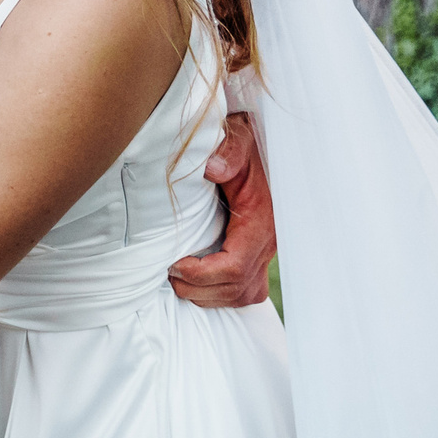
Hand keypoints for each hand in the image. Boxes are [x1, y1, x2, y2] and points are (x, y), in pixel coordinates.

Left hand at [169, 111, 275, 308]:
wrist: (264, 147)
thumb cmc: (248, 146)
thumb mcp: (239, 143)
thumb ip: (227, 155)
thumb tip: (211, 169)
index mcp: (261, 221)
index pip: (235, 267)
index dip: (202, 274)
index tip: (174, 264)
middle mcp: (268, 242)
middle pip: (237, 288)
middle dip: (199, 288)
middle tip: (169, 273)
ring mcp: (267, 251)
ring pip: (244, 294)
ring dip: (209, 295)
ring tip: (179, 279)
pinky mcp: (261, 254)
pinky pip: (247, 288)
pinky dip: (222, 293)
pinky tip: (199, 281)